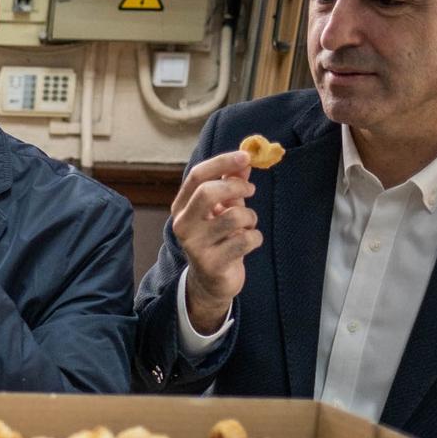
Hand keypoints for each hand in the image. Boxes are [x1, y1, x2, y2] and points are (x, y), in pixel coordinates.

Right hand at [171, 149, 260, 333]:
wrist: (210, 282)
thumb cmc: (217, 238)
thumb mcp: (222, 208)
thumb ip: (231, 184)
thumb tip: (246, 160)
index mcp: (182, 207)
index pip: (197, 176)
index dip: (223, 162)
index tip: (246, 155)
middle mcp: (183, 225)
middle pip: (208, 193)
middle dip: (237, 187)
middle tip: (250, 189)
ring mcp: (195, 246)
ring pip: (234, 216)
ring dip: (250, 217)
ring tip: (247, 224)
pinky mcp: (212, 264)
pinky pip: (245, 240)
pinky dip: (255, 237)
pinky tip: (248, 243)